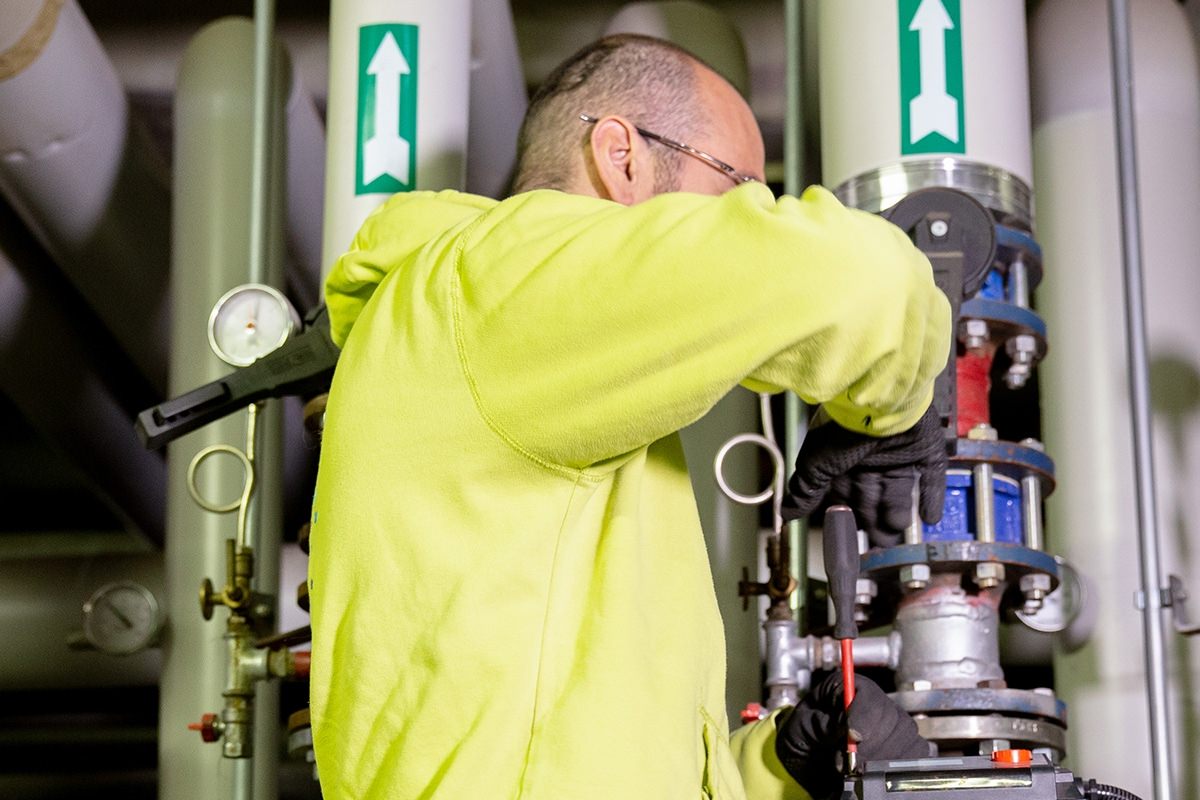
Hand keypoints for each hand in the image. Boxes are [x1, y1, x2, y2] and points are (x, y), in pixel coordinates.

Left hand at [774, 673, 930, 798]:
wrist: (809, 762)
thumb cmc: (803, 738)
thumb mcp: (801, 727)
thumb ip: (822, 724)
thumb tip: (849, 730)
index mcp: (848, 687)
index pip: (869, 695)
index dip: (864, 716)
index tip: (853, 737)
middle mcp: (876, 701)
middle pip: (893, 719)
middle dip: (872, 745)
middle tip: (850, 763)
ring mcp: (894, 724)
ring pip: (907, 737)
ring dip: (883, 759)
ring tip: (858, 769)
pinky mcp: (905, 746)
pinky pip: (917, 754)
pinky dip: (898, 768)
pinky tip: (876, 772)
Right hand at [782, 405, 946, 546]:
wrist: (877, 404)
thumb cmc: (840, 431)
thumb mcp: (814, 465)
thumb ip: (804, 493)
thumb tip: (785, 515)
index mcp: (844, 463)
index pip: (846, 498)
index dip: (848, 518)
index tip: (849, 539)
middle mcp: (871, 461)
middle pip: (873, 499)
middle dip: (874, 523)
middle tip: (879, 546)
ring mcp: (899, 456)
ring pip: (899, 493)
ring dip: (898, 515)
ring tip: (897, 534)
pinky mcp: (924, 451)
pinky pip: (930, 478)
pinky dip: (931, 498)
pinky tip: (930, 520)